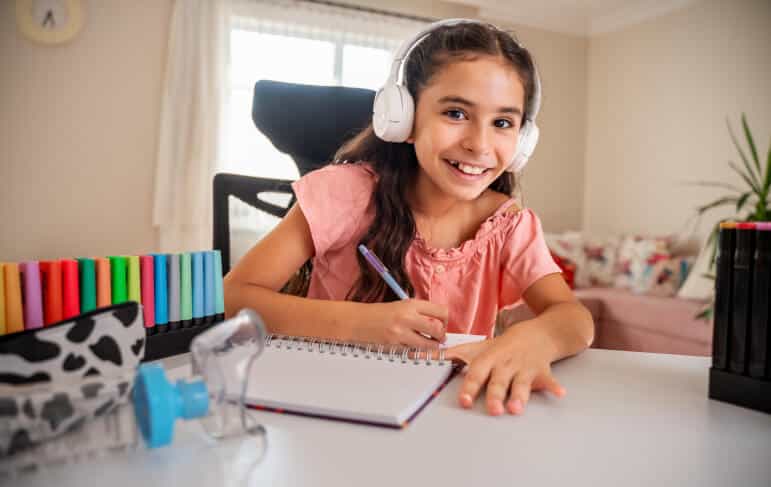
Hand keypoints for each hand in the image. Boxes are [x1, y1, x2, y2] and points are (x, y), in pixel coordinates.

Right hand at [355, 299, 447, 348]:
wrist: (357, 320)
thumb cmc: (378, 313)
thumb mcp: (401, 305)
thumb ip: (419, 312)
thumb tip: (438, 322)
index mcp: (411, 304)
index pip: (440, 311)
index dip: (445, 320)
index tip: (443, 323)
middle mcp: (407, 317)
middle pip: (438, 329)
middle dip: (442, 335)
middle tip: (440, 337)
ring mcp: (401, 332)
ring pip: (428, 343)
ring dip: (432, 345)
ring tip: (430, 343)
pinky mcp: (395, 345)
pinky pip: (414, 350)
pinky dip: (417, 350)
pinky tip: (412, 345)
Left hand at [443, 323, 565, 415]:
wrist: (538, 332)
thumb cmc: (504, 345)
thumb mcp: (479, 347)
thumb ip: (455, 355)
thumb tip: (426, 357)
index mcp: (489, 358)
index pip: (477, 373)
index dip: (470, 387)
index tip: (464, 401)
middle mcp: (506, 363)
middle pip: (499, 381)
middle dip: (495, 395)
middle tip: (493, 410)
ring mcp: (524, 367)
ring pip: (521, 383)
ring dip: (520, 395)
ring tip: (516, 408)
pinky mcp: (542, 370)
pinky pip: (549, 379)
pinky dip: (554, 386)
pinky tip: (559, 393)